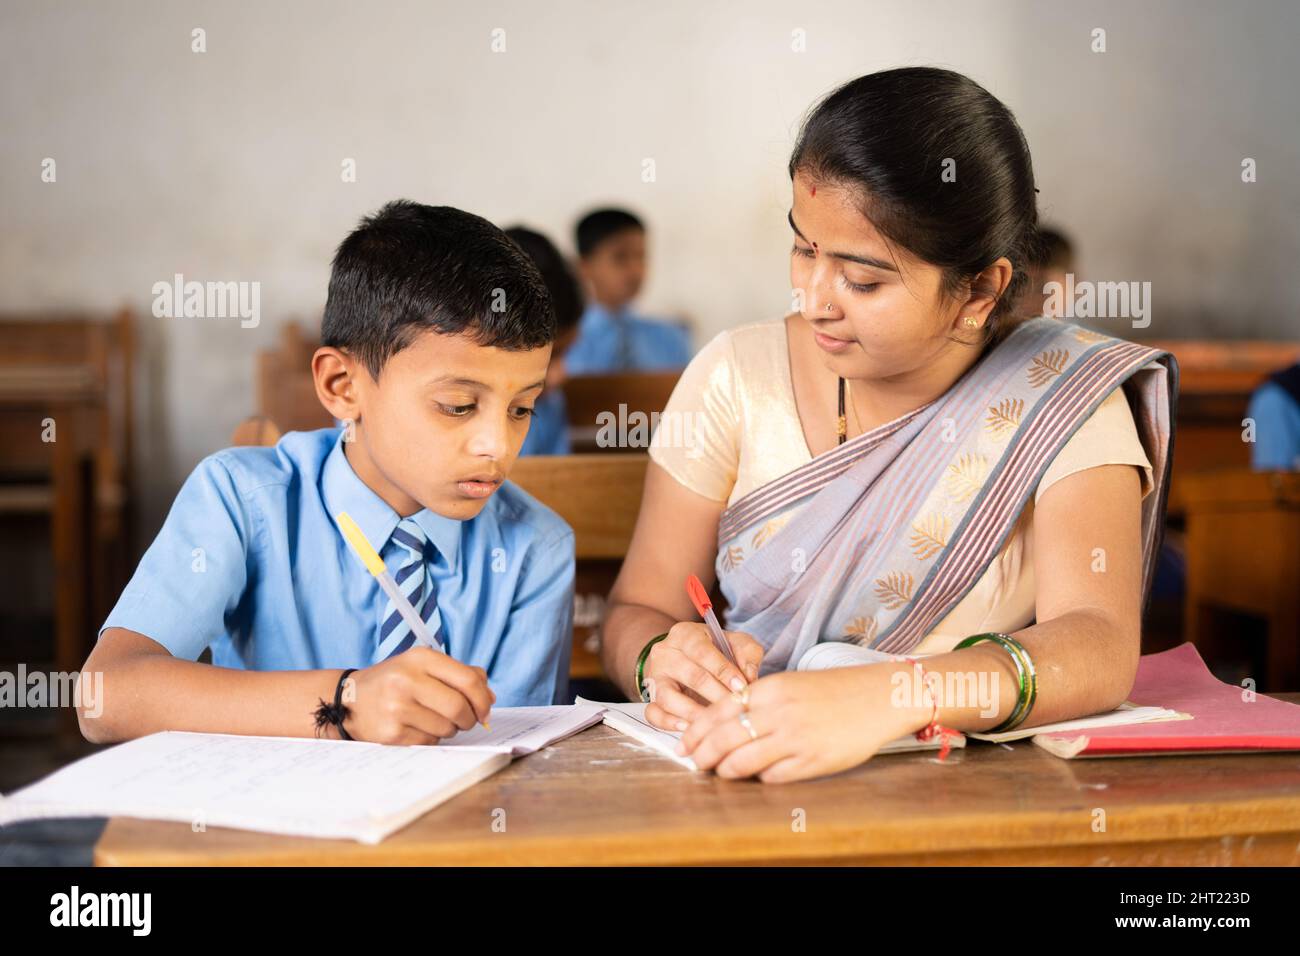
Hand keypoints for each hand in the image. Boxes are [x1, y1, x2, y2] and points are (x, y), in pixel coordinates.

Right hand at [342, 646, 494, 743]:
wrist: (349, 699)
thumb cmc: (395, 681)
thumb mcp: (423, 666)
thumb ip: (460, 675)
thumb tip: (490, 697)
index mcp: (420, 658)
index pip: (468, 680)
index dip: (483, 699)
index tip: (485, 710)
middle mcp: (407, 680)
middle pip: (459, 707)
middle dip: (469, 719)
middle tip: (465, 720)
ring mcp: (397, 708)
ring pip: (446, 728)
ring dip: (449, 729)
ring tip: (433, 720)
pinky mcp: (391, 733)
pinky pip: (429, 742)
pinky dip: (431, 738)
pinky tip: (416, 727)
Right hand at [642, 622, 763, 730]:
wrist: (686, 657)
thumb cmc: (716, 651)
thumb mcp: (735, 643)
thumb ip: (747, 654)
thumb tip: (750, 677)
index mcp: (686, 634)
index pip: (703, 652)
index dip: (723, 671)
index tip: (742, 687)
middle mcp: (665, 653)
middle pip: (690, 676)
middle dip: (716, 694)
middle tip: (734, 707)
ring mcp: (655, 677)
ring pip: (668, 697)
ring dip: (694, 713)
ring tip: (715, 723)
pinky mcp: (651, 697)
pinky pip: (654, 713)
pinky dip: (669, 723)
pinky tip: (689, 728)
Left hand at [676, 664, 922, 782]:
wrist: (879, 696)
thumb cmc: (834, 690)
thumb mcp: (790, 684)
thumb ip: (759, 700)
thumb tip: (726, 724)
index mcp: (770, 689)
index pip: (719, 712)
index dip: (696, 731)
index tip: (685, 743)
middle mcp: (779, 713)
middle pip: (723, 739)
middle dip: (702, 754)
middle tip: (694, 763)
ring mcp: (795, 738)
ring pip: (743, 762)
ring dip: (725, 771)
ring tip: (720, 773)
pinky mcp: (813, 761)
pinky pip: (773, 776)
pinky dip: (760, 778)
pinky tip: (757, 776)